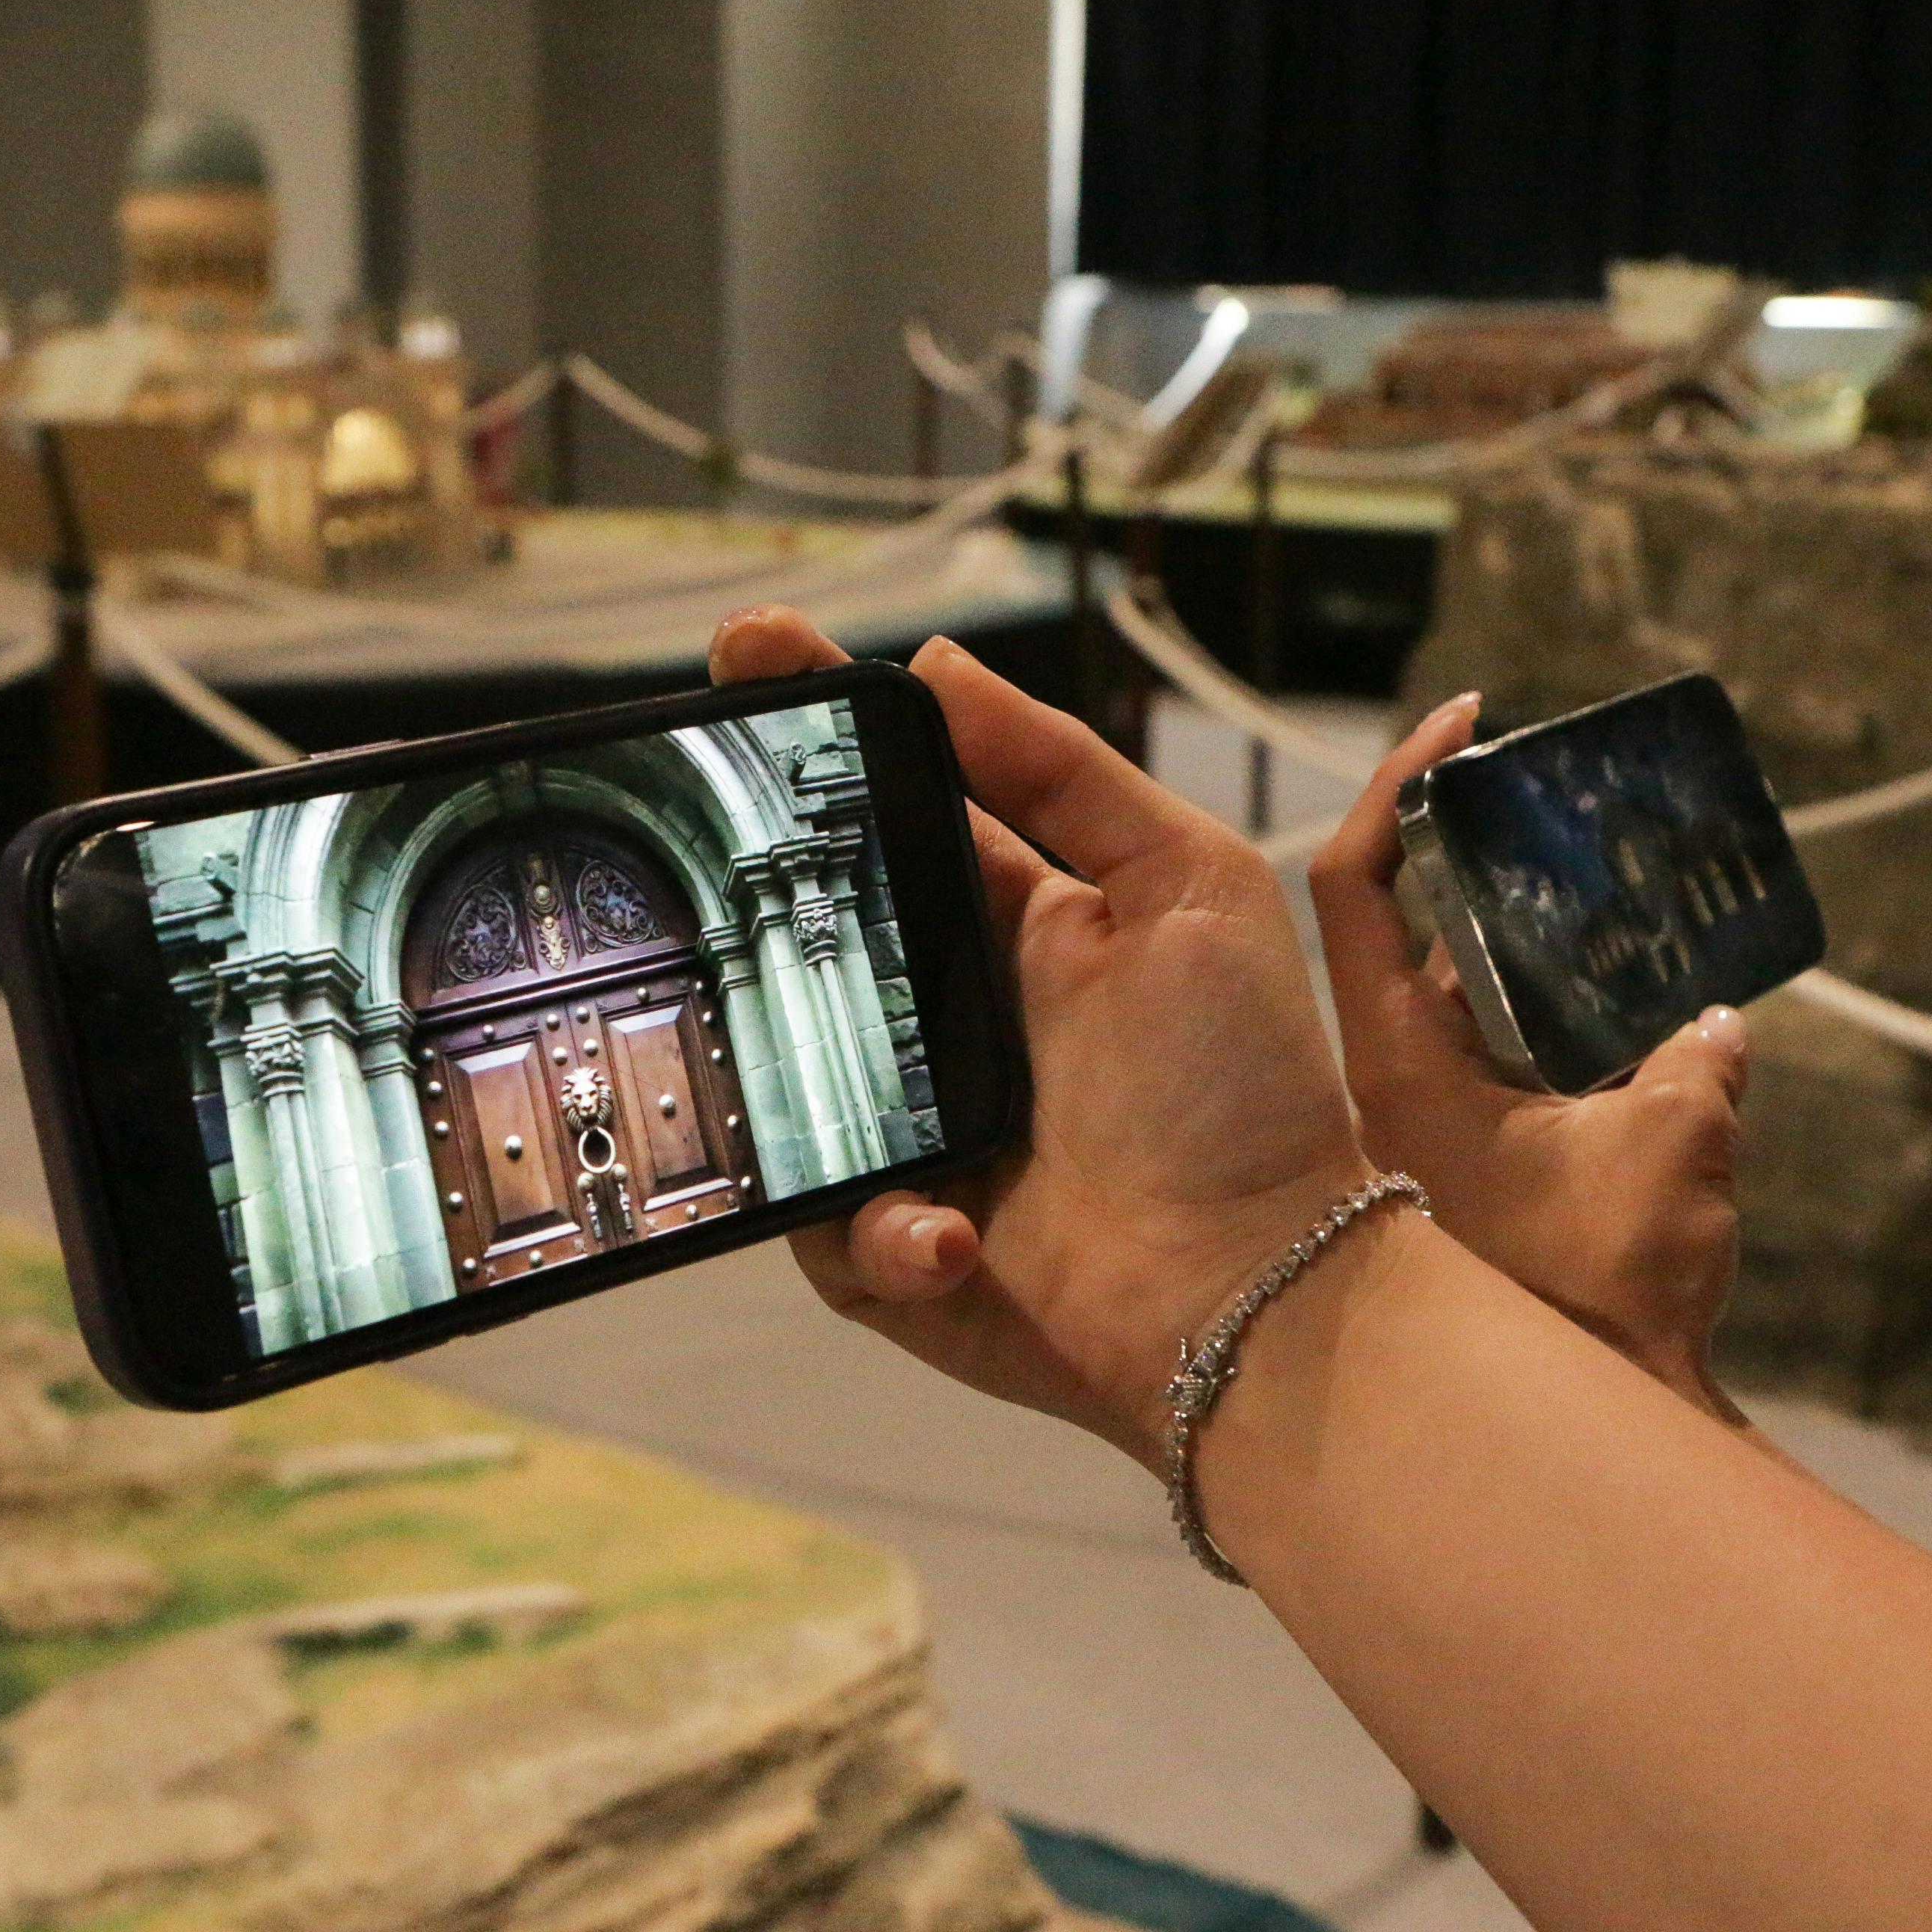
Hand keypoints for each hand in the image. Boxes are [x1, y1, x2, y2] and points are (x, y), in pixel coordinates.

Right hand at [708, 608, 1376, 1471]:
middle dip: (727, 884)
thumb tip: (937, 663)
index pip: (888, 805)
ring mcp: (902, 1129)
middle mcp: (939, 1017)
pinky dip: (877, 1229)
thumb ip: (1066, 769)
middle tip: (675, 835)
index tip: (748, 649)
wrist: (1256, 1283)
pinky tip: (952, 1232)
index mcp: (1007, 921)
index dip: (813, 727)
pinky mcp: (885, 1244)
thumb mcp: (1189, 884)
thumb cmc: (1243, 1084)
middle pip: (795, 928)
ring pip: (778, 1076)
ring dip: (796, 1079)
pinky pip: (820, 1222)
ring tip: (872, 1104)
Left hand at [1308, 693, 1753, 1423]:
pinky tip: (1620, 1021)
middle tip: (1553, 806)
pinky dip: (1539, 1037)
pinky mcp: (1444, 1186)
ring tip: (1597, 896)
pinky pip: (1483, 1078)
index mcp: (1392, 1058)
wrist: (1553, 1441)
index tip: (1464, 718)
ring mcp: (1403, 1139)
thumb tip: (1717, 1025)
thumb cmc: (1591, 1301)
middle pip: (1403, 934)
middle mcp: (1378, 1090)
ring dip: (1517, 955)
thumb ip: (1697, 1076)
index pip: (1359, 881)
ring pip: (1448, 1009)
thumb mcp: (1668, 1160)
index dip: (1400, 784)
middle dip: (1475, 865)